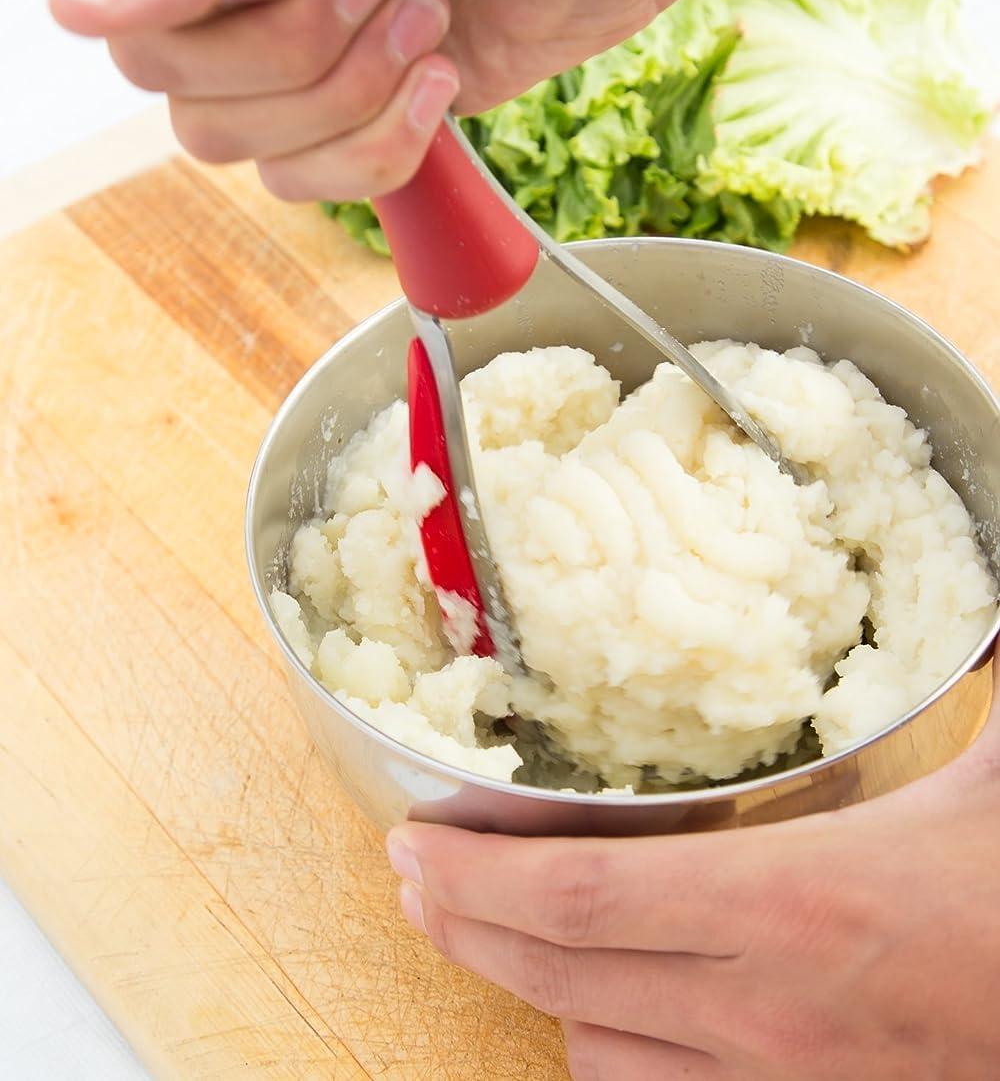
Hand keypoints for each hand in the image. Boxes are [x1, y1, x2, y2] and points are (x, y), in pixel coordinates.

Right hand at [13, 0, 671, 201]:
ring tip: (420, 3)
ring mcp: (254, 33)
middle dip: (292, 34)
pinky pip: (295, 180)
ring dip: (346, 84)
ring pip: (219, 134)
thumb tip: (77, 6)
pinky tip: (434, 68)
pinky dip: (380, 141)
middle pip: (148, 60)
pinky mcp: (319, 106)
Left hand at [385, 654, 999, 1078]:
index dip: (478, 871)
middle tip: (410, 876)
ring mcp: (775, 1080)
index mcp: (794, 899)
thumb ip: (971, 669)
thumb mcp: (999, 764)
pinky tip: (589, 1007)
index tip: (416, 835)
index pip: (581, 895)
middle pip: (556, 972)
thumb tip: (964, 582)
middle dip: (462, 921)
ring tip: (479, 924)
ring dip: (521, 984)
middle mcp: (761, 1005)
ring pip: (591, 1048)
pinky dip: (597, 1049)